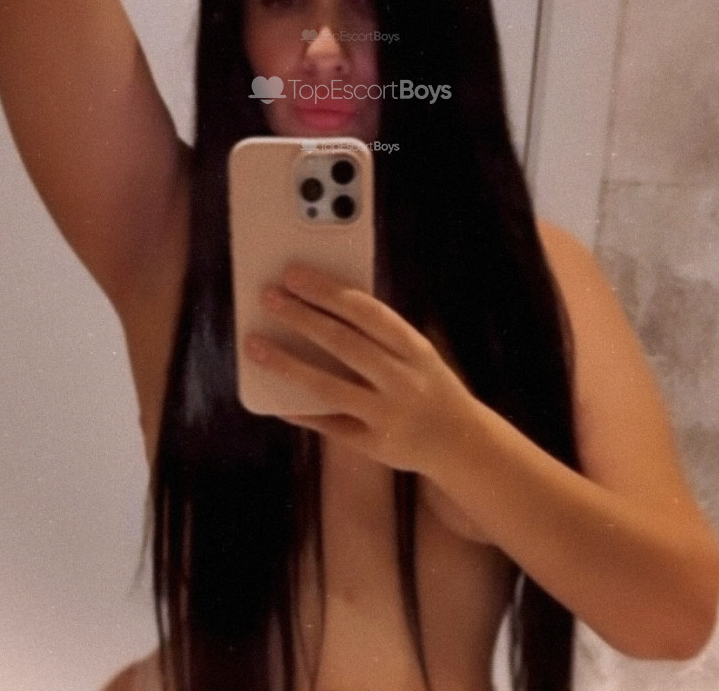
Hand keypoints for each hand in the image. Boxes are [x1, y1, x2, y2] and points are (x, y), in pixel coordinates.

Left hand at [244, 262, 475, 472]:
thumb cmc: (426, 384)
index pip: (366, 311)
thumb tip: (317, 307)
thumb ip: (377, 334)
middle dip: (301, 317)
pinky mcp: (373, 444)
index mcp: (413, 347)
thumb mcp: (416, 352)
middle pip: (343, 343)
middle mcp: (402, 379)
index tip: (294, 274)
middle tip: (267, 297)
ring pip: (327, 386)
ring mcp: (387, 414)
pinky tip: (273, 397)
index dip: (328, 291)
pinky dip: (298, 409)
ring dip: (286, 363)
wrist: (464, 443)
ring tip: (254, 344)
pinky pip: (328, 425)